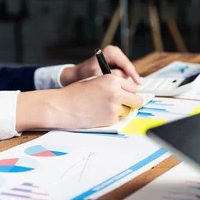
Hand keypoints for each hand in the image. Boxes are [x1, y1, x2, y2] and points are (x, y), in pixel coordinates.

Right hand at [16, 74, 143, 130]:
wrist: (61, 106)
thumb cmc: (75, 93)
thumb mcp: (95, 80)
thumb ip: (112, 84)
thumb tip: (127, 91)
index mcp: (112, 80)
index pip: (132, 87)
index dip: (129, 92)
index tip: (126, 95)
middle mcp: (116, 92)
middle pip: (137, 100)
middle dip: (132, 102)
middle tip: (124, 104)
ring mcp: (114, 107)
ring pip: (129, 110)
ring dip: (122, 110)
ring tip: (106, 108)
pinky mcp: (110, 119)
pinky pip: (119, 119)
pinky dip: (113, 118)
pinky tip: (100, 114)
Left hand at [59, 45, 141, 85]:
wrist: (76, 75)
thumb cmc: (84, 75)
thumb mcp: (98, 75)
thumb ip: (113, 76)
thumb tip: (126, 80)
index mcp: (110, 51)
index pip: (126, 64)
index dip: (133, 74)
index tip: (138, 83)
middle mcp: (115, 52)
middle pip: (128, 67)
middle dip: (127, 78)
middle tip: (124, 89)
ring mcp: (116, 58)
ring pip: (126, 72)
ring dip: (122, 80)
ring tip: (112, 86)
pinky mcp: (116, 64)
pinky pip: (122, 74)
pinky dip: (119, 80)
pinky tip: (113, 85)